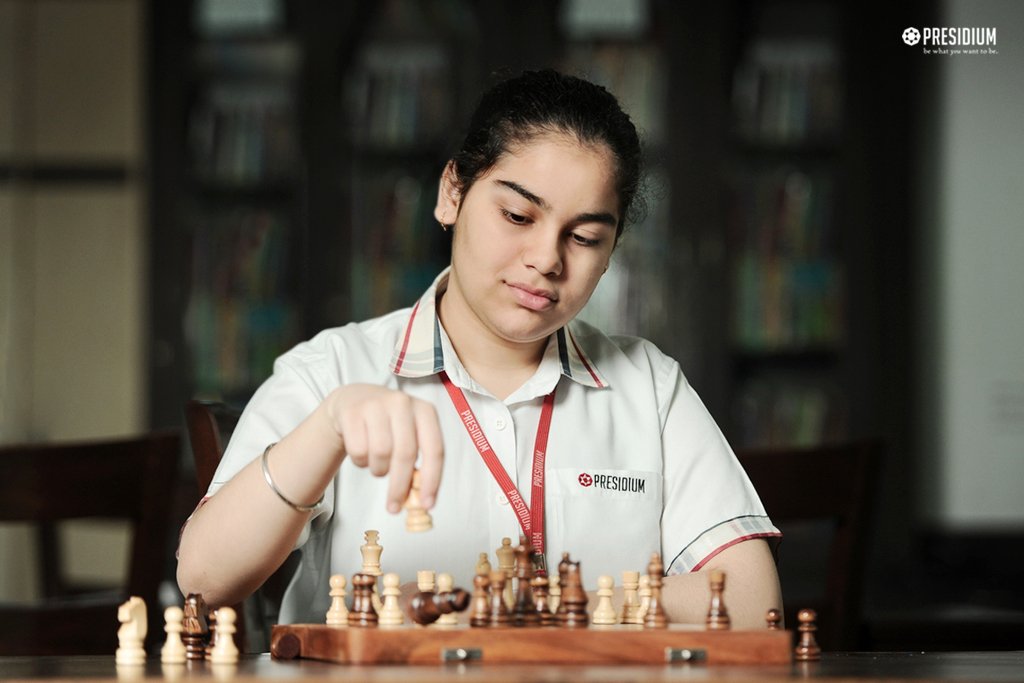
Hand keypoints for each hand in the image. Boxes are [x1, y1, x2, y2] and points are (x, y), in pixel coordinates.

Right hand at [324, 384, 443, 513]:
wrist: (354, 400)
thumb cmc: (388, 425)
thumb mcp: (409, 436)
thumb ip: (418, 464)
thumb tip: (422, 501)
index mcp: (425, 411)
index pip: (435, 449)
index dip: (432, 480)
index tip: (427, 504)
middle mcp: (403, 403)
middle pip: (406, 454)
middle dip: (400, 486)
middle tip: (394, 507)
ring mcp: (376, 404)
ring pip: (380, 453)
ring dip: (378, 469)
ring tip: (377, 464)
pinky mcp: (352, 412)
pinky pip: (358, 450)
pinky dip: (360, 461)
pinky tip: (362, 451)